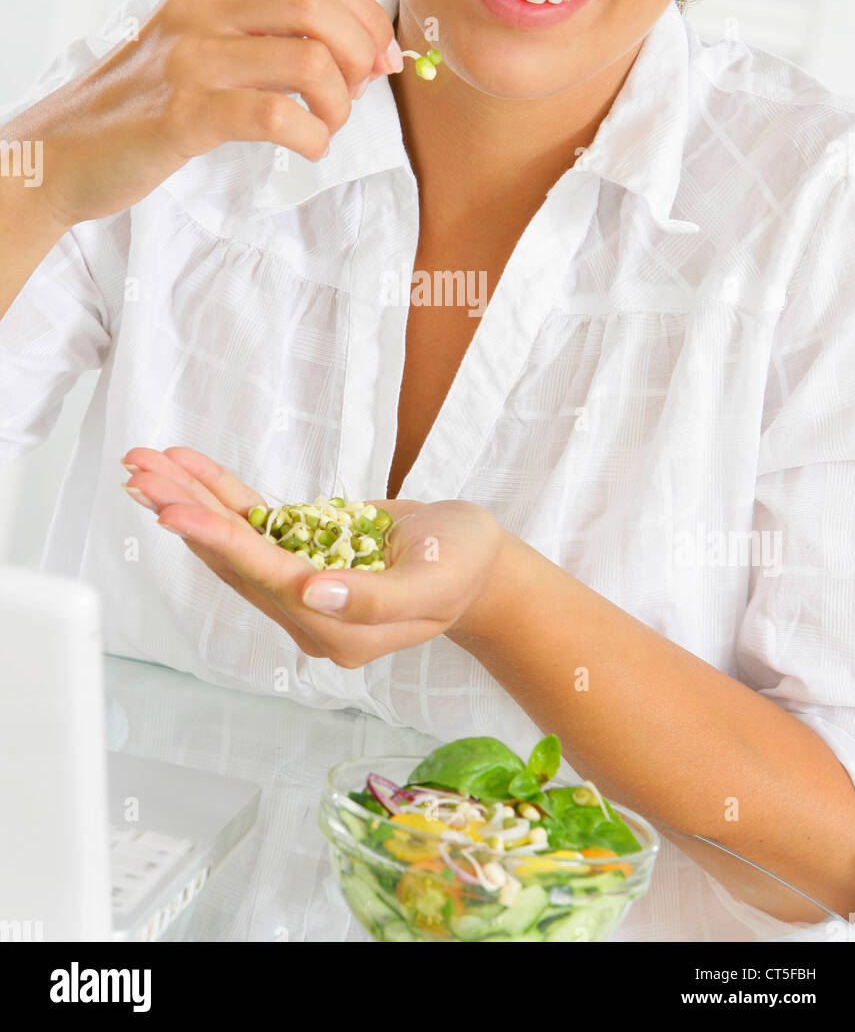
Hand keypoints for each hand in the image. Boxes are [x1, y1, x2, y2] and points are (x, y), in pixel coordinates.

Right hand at [24, 0, 401, 230]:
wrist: (65, 150)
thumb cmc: (149, 102)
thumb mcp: (205, 42)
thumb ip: (271, 33)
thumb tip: (367, 50)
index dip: (367, 18)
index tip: (382, 61)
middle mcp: (200, 8)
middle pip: (319, 5)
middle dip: (361, 53)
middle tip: (360, 94)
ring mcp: (188, 59)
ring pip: (307, 60)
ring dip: (339, 103)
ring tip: (326, 127)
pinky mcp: (182, 115)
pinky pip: (276, 116)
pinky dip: (311, 137)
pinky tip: (307, 148)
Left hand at [120, 445, 505, 667]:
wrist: (478, 564)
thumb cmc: (465, 567)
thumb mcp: (435, 581)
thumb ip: (376, 598)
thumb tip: (310, 592)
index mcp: (338, 629)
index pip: (267, 579)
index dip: (220, 543)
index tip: (172, 512)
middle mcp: (309, 612)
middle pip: (236, 559)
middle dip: (185, 513)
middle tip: (137, 473)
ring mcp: (302, 584)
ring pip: (234, 540)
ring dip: (188, 501)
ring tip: (142, 465)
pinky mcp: (303, 553)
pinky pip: (254, 523)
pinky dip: (221, 494)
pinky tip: (188, 466)